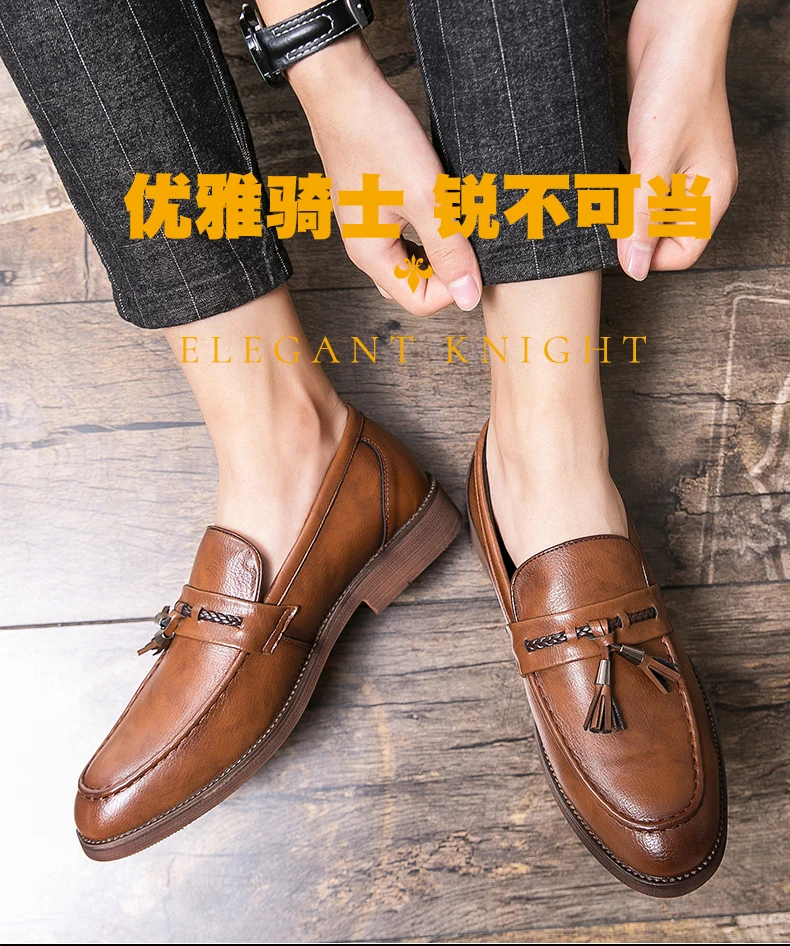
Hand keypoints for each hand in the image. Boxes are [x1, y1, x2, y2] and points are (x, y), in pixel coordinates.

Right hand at [286, 35, 481, 314]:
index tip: (473, 255)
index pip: (420, 301)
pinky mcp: (374, 205)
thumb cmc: (377, 137)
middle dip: (446, 270)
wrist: (343, 88)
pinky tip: (442, 203)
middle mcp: (365, 247)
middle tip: (468, 237)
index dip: (453, 286)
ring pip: (411, 260)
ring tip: (457, 218)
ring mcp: (368, 226)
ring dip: (439, 249)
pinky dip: (429, 228)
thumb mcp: (425, 197)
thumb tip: (469, 297)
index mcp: (371, 255)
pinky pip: (406, 234)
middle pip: (414, 285)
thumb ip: (449, 250)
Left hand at [619, 0, 738, 279]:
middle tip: (601, 219)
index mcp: (711, 193)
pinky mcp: (655, 149)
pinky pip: (636, 185)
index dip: (650, 256)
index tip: (618, 244)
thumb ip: (641, 217)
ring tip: (598, 198)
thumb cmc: (675, 84)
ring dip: (622, 211)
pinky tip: (601, 178)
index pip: (683, 253)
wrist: (672, 25)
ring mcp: (677, 166)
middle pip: (663, 235)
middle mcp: (698, 184)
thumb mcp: (653, 160)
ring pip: (646, 210)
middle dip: (632, 233)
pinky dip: (618, 188)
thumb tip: (633, 268)